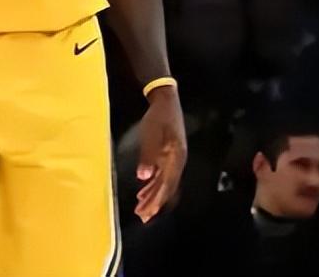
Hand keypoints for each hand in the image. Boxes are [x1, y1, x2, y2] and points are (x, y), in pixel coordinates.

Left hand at [134, 85, 186, 222]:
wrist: (166, 100)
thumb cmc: (159, 116)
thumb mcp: (152, 133)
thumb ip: (148, 155)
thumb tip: (143, 177)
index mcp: (175, 158)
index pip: (166, 185)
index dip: (156, 200)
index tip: (146, 212)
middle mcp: (177, 162)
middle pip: (166, 187)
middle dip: (155, 203)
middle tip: (142, 216)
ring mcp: (173, 159)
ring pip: (164, 183)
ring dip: (153, 196)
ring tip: (142, 207)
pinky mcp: (168, 155)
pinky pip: (162, 175)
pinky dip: (153, 184)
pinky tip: (145, 189)